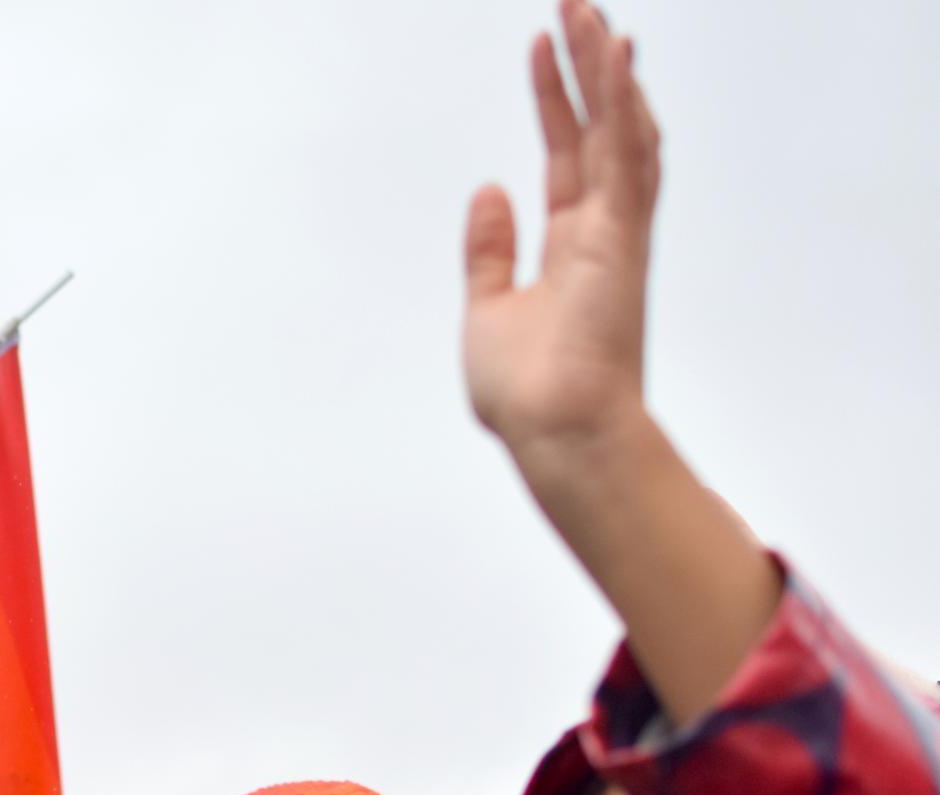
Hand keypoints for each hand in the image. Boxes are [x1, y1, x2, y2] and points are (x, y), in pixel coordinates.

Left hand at [463, 1, 658, 463]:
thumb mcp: (489, 308)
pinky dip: (621, 106)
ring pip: (620, 131)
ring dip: (607, 72)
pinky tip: (614, 59)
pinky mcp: (623, 238)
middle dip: (588, 68)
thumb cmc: (525, 393)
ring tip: (591, 14)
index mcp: (572, 247)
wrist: (552, 432)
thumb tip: (487, 192)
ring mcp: (618, 232)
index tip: (542, 49)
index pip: (567, 154)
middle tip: (578, 7)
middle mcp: (602, 231)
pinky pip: (626, 157)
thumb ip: (489, 250)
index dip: (555, 100)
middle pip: (599, 129)